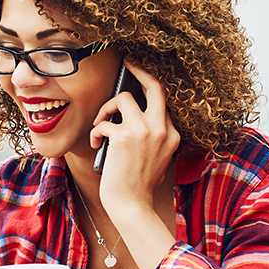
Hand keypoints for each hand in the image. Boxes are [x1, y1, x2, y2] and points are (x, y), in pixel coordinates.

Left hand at [89, 60, 180, 215]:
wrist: (132, 205)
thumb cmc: (137, 184)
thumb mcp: (154, 156)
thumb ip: (150, 134)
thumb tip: (128, 109)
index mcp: (172, 134)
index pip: (162, 100)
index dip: (148, 85)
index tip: (138, 74)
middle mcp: (162, 129)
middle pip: (154, 87)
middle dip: (139, 70)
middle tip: (127, 63)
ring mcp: (144, 131)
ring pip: (123, 99)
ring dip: (106, 109)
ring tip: (100, 125)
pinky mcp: (124, 137)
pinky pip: (104, 122)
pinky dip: (96, 132)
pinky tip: (97, 145)